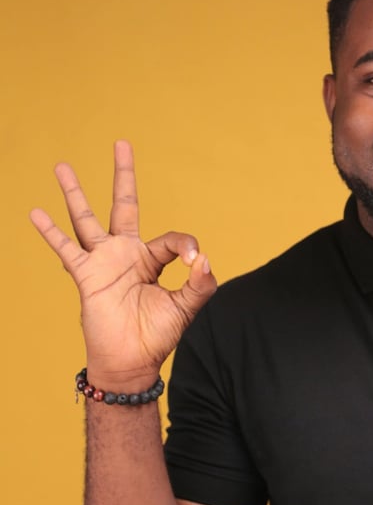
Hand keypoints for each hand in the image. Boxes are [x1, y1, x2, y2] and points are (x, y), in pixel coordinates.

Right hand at [30, 140, 216, 387]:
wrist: (131, 361)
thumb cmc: (157, 335)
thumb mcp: (185, 307)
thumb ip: (200, 284)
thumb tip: (205, 259)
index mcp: (154, 259)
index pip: (174, 239)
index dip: (188, 247)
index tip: (196, 264)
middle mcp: (127, 254)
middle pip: (125, 205)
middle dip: (124, 175)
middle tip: (121, 143)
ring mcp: (104, 262)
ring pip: (87, 219)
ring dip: (75, 193)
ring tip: (62, 166)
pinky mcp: (86, 276)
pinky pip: (66, 249)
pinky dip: (51, 232)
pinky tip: (36, 212)